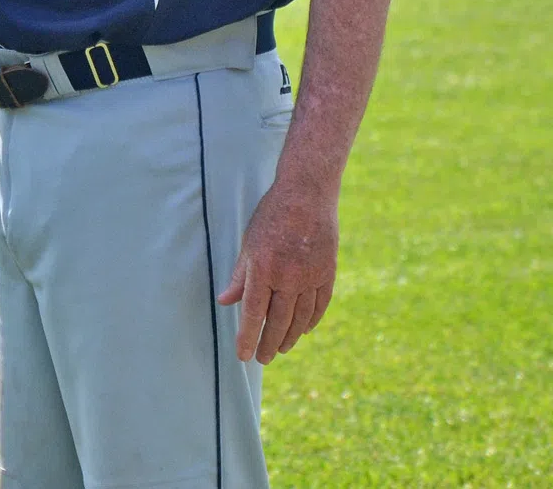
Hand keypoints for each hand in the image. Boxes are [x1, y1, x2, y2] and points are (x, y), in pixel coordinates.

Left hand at [216, 176, 338, 364]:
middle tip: (262, 358)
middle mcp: (287, 277)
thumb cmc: (271, 216)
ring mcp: (310, 276)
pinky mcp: (327, 272)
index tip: (243, 356)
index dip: (247, 337)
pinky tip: (304, 330)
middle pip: (278, 321)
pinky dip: (312, 320)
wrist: (307, 194)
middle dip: (268, 343)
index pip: (253, 313)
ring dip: (290, 337)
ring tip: (280, 348)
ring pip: (301, 317)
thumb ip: (239, 276)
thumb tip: (224, 302)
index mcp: (263, 268)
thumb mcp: (249, 243)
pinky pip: (320, 304)